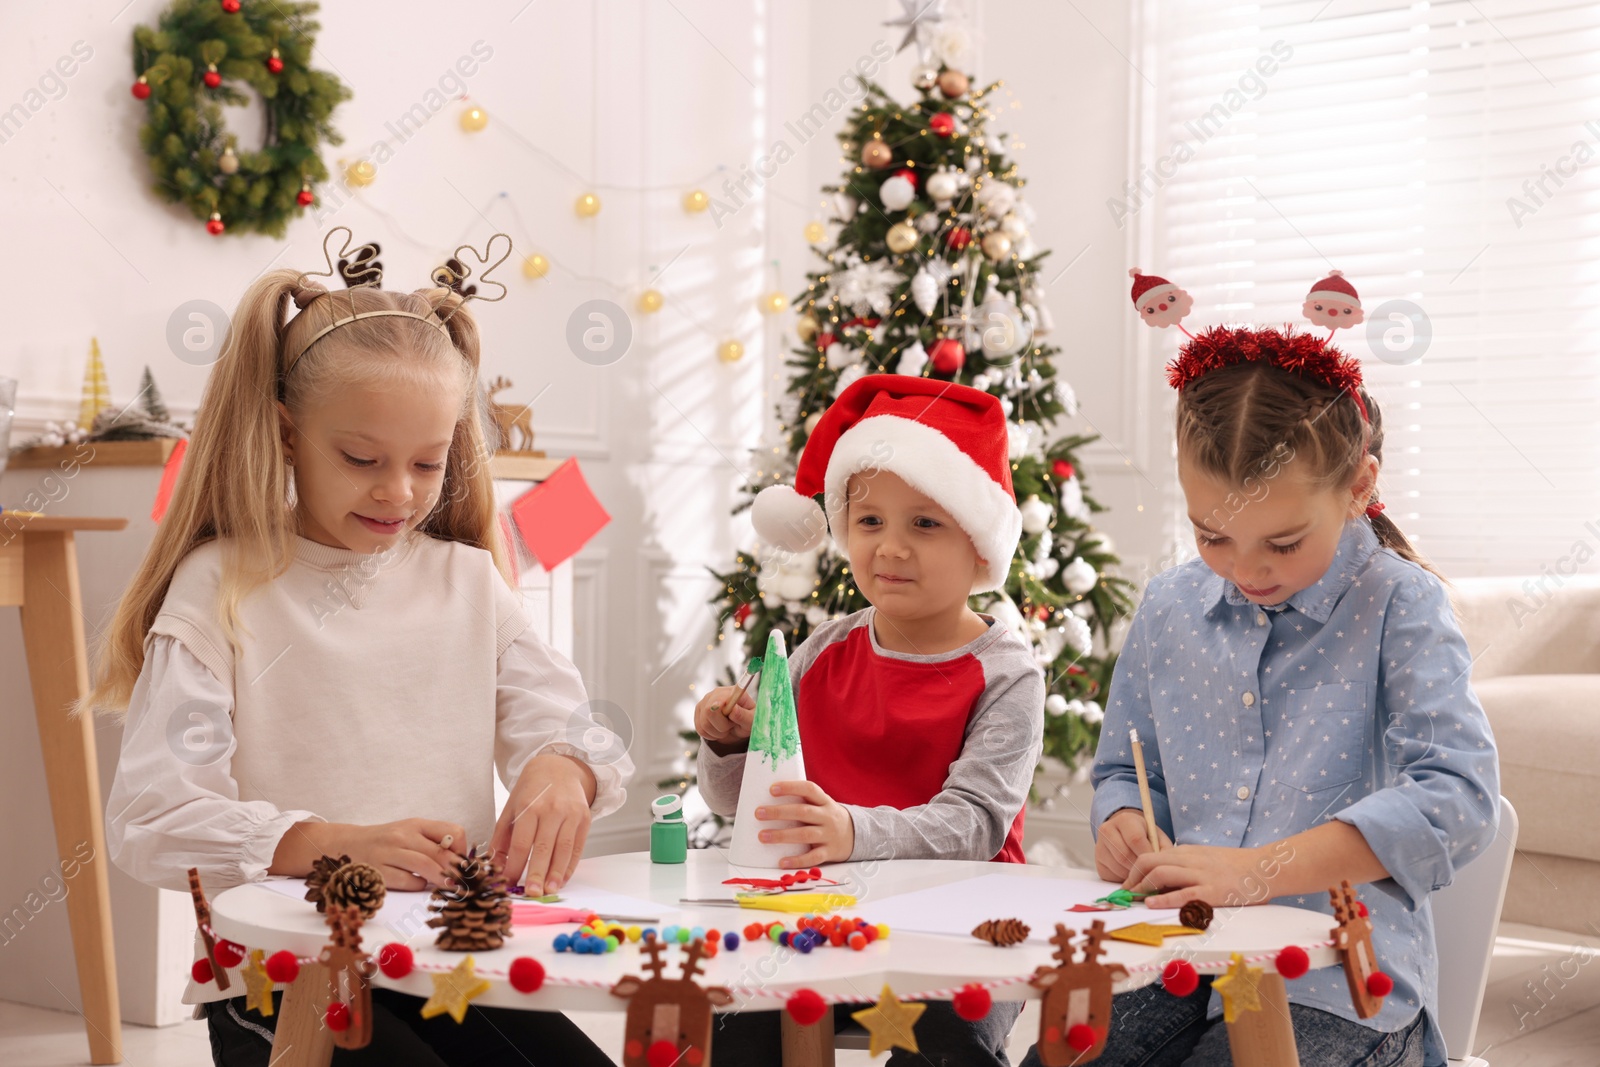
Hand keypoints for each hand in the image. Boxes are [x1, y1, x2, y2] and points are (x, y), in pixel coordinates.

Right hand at [274, 819, 467, 892]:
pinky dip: (418, 886)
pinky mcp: (378, 872)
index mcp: (416, 825)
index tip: (464, 863)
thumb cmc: (385, 842)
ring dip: (442, 880)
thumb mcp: (409, 833)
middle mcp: (403, 836)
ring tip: (451, 888)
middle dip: (457, 871)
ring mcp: (389, 854)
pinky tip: (418, 885)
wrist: (345, 846)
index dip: (463, 850)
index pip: (452, 832)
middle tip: (466, 883)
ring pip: (426, 867)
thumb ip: (433, 842)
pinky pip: (407, 882)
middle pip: (441, 853)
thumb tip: (461, 863)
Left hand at [491, 753, 596, 895]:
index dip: (516, 865)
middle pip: (544, 848)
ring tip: (549, 891)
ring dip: (556, 873)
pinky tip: (562, 879)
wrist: (560, 767)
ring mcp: (571, 814)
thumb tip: (496, 866)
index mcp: (530, 807)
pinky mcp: (585, 818)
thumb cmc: (532, 790)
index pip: (522, 843)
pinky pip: (578, 846)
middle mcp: (552, 810)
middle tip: (532, 893)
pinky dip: (570, 865)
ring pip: (564, 849)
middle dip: (537, 873)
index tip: (509, 883)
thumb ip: (503, 837)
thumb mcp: (512, 808)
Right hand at [694, 685, 754, 748]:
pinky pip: (699, 729)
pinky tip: (718, 730)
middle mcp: (716, 693)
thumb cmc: (748, 720)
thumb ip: (744, 715)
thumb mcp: (752, 721)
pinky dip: (710, 734)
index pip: (719, 700)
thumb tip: (733, 709)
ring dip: (717, 732)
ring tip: (726, 728)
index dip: (722, 713)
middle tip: (731, 725)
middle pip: (709, 712)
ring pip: (703, 724)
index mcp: (731, 692)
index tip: (731, 721)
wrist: (739, 727)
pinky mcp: (698, 711)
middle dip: (721, 726)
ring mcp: (705, 702)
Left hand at [756, 780, 853, 868]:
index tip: (772, 789)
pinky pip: (813, 857)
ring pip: (805, 834)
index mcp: (825, 801)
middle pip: (803, 812)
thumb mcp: (822, 805)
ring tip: (762, 836)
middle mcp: (828, 816)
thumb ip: (803, 802)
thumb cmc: (828, 818)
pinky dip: (797, 860)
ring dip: (782, 835)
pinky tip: (781, 861)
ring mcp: (830, 835)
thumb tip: (769, 802)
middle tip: (759, 813)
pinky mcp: (830, 852)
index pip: (809, 789)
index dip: (791, 787)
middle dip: (779, 812)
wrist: (857, 835)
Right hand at [1095, 808, 1171, 882]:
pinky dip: (1124, 879)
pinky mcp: (1098, 862)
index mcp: (1125, 820)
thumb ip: (1163, 848)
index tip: (1157, 865)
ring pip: (1118, 868)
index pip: (1135, 840)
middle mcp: (1107, 830)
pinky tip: (1132, 874)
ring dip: (1133, 875)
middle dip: (1140, 868)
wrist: (1125, 832)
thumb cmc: (1144, 835)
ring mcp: (1100, 847)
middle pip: (1124, 856)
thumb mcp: (1156, 835)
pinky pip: (1112, 875)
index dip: (1147, 855)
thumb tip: (1166, 865)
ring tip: (1143, 874)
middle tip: (1152, 873)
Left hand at [1122, 843, 1272, 909]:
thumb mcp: (1205, 859)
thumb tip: (1162, 880)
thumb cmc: (1235, 866)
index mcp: (1186, 852)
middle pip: (1148, 861)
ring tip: (1134, 899)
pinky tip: (1151, 904)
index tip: (1128, 884)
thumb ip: (1185, 866)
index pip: (1151, 855)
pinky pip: (1183, 894)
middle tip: (1126, 893)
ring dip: (1141, 886)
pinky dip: (1163, 899)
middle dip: (1132, 877)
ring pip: (1160, 873)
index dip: (1134, 870)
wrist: (1264, 867)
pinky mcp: (1212, 891)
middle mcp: (1189, 860)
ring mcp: (1200, 875)